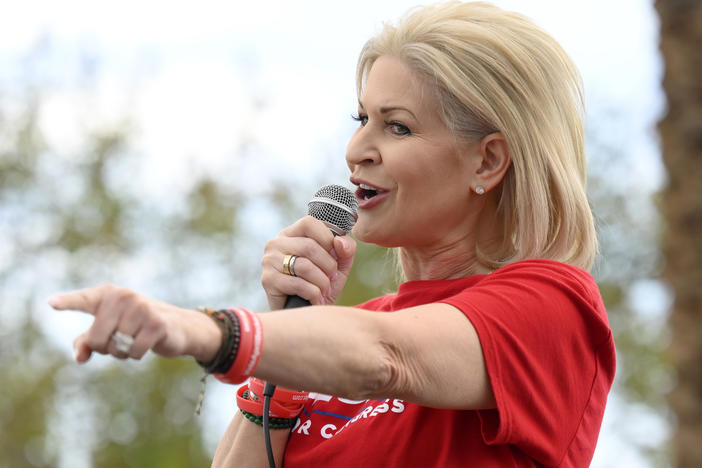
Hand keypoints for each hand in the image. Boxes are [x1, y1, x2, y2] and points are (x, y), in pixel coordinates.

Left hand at [48, 284, 220, 362]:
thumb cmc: (135, 327)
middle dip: (105, 348)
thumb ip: (86, 342)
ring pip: (116, 347)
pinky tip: (146, 344)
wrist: (175, 326)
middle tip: (120, 339)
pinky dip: (136, 355)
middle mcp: (123, 296)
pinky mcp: (156, 323)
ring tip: (135, 339)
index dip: (67, 302)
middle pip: (97, 338)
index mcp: (107, 294)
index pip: (83, 300)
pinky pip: (133, 352)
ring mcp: (141, 308)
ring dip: (123, 352)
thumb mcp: (108, 332)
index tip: (51, 304)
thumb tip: (80, 357)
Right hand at [261, 216, 356, 309]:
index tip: (334, 256)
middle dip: (328, 266)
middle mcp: (276, 243)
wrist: (306, 314)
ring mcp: (269, 261)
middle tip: (332, 279)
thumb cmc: (322, 284)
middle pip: (309, 246)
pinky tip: (316, 299)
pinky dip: (313, 293)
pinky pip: (298, 284)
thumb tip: (340, 242)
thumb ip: (346, 249)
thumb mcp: (340, 264)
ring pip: (304, 266)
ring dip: (322, 282)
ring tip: (324, 291)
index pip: (309, 223)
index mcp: (292, 234)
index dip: (327, 239)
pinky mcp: (268, 280)